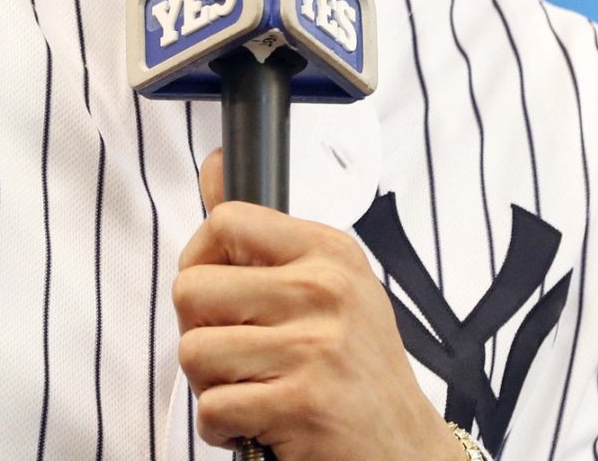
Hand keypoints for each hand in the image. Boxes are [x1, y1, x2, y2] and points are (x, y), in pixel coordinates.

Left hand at [173, 149, 463, 460]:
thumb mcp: (329, 285)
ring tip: (250, 389)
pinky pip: (212, 409)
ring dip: (209, 384)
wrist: (406, 450)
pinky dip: (222, 429)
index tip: (220, 293)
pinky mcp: (302, 404)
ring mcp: (314, 347)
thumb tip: (215, 166)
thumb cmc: (358, 369)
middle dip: (198, 330)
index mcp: (329, 251)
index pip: (225, 221)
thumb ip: (263, 235)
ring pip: (193, 352)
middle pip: (191, 289)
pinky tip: (257, 424)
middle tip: (235, 353)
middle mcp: (325, 290)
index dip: (200, 260)